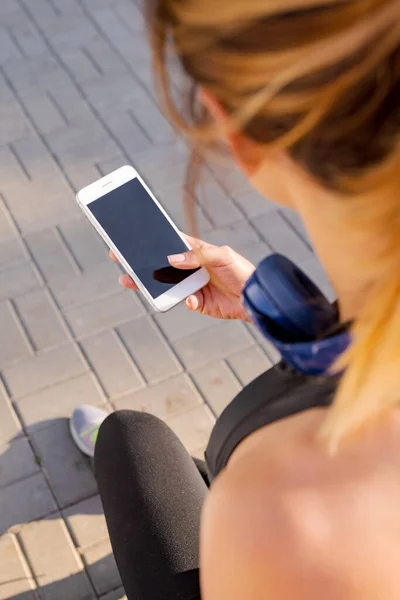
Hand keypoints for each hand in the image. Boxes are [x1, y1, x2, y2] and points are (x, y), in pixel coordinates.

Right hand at [111, 235, 254, 320]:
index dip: (150, 241)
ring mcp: (191, 284)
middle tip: (120, 260)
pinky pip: (183, 301)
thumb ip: (198, 255)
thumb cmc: (241, 270)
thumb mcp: (222, 256)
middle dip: (140, 263)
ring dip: (148, 283)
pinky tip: (193, 300)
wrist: (255, 298)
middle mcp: (189, 267)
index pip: (168, 242)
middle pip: (160, 264)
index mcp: (195, 250)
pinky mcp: (196, 302)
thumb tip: (172, 259)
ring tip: (131, 281)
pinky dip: (186, 301)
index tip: (130, 239)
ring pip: (164, 283)